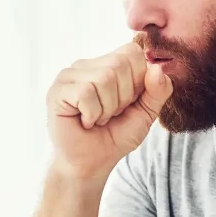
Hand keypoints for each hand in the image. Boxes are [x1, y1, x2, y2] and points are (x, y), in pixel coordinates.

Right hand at [46, 42, 172, 179]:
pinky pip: (85, 93)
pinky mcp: (57, 91)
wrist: (91, 164)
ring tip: (97, 118)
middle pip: (119, 64)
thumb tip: (158, 68)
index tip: (127, 103)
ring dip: (107, 109)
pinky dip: (92, 114)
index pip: (132, 52)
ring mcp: (69, 76)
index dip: (138, 81)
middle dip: (123, 98)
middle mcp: (86, 65)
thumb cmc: (115, 136)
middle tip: (110, 114)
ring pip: (103, 78)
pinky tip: (84, 121)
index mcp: (107, 63)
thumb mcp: (146, 113)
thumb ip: (158, 91)